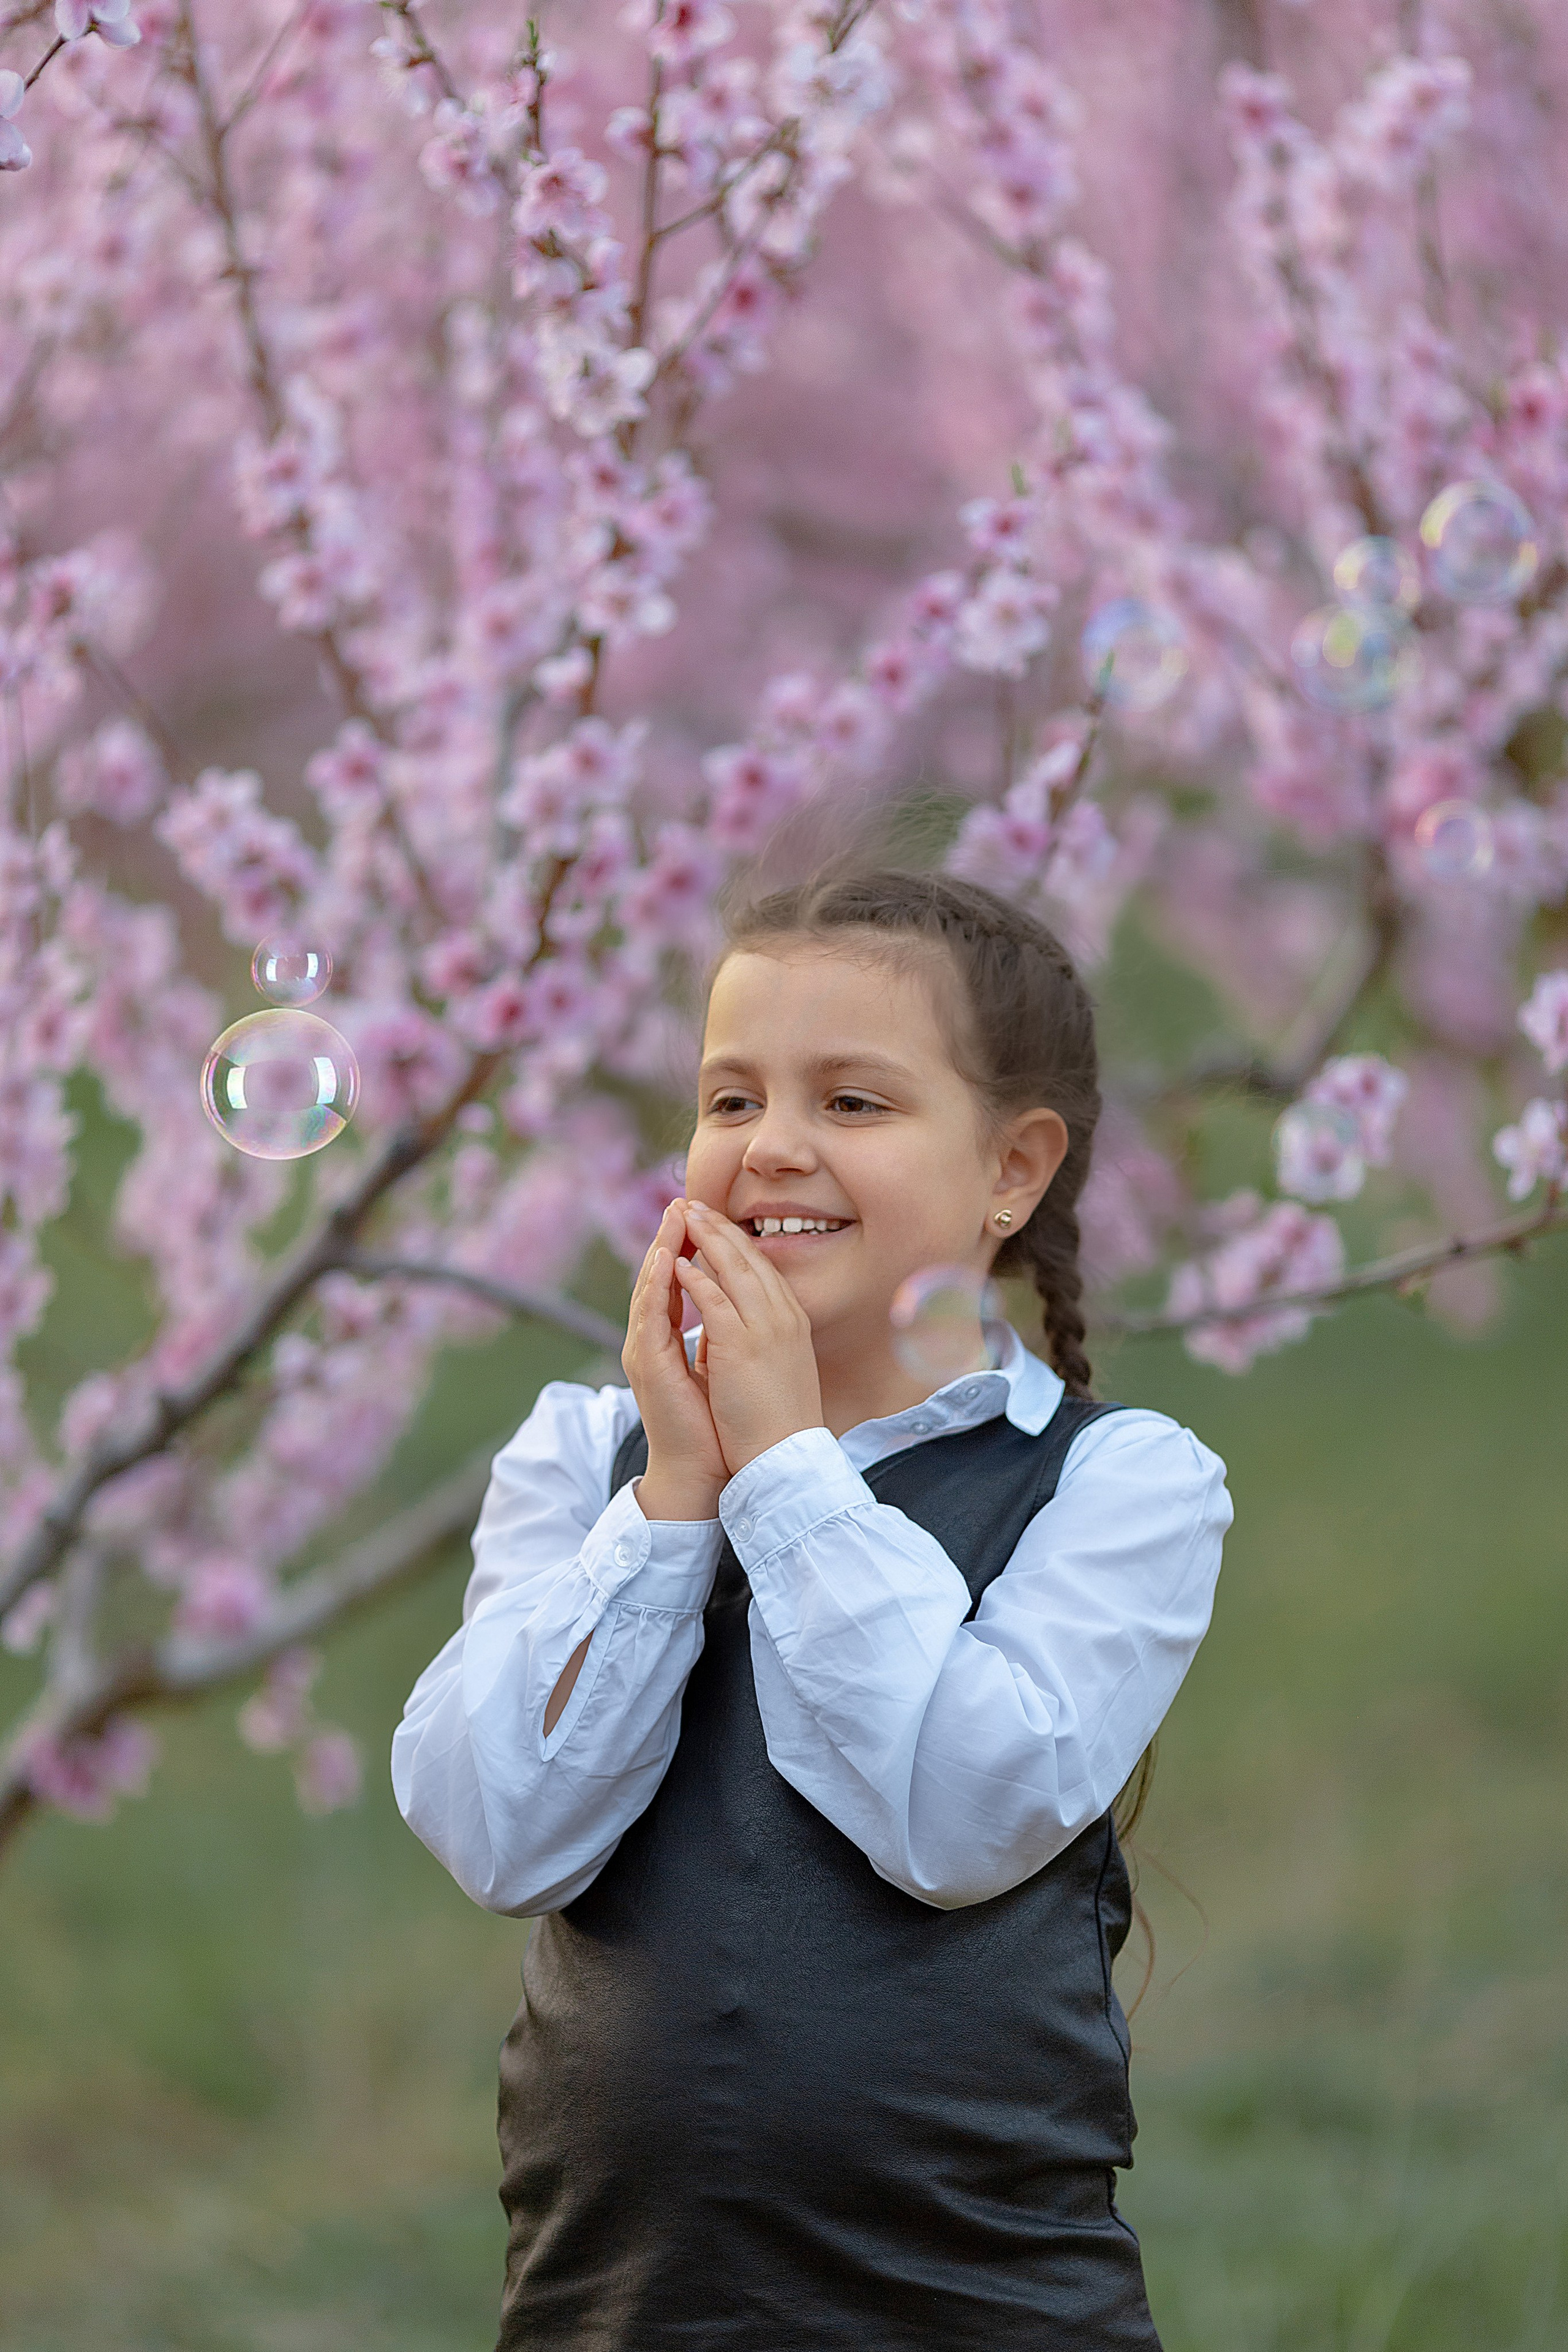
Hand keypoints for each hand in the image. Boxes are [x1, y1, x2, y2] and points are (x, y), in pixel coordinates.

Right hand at [622, 1201, 728, 1519]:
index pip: (677, 1281)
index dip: (687, 1246)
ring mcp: (646, 1352)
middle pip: (659, 1277)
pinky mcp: (647, 1366)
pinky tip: (664, 1260)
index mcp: (670, 1339)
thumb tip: (729, 1304)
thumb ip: (716, 1332)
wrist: (707, 1469)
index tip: (701, 1214)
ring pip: (649, 1289)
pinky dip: (655, 1285)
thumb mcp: (721, 1363)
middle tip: (683, 1200)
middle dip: (671, 1237)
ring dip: (659, 1250)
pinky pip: (648, 1316)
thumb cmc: (718, 1422)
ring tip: (673, 1217)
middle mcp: (653, 1341)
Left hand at [673, 1202, 823, 1474]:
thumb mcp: (776, 1364)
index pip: (762, 1268)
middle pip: (749, 1258)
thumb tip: (738, 1320)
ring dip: (705, 1239)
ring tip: (681, 1219)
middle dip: (719, 1228)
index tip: (714, 1223)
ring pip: (733, 1269)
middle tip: (693, 1206)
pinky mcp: (742, 1345)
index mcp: (792, 1320)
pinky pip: (714, 1299)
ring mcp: (765, 1328)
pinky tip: (677, 1262)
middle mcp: (783, 1316)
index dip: (736, 1242)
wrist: (785, 1456)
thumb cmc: (779, 1419)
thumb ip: (760, 1336)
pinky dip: (695, 1277)